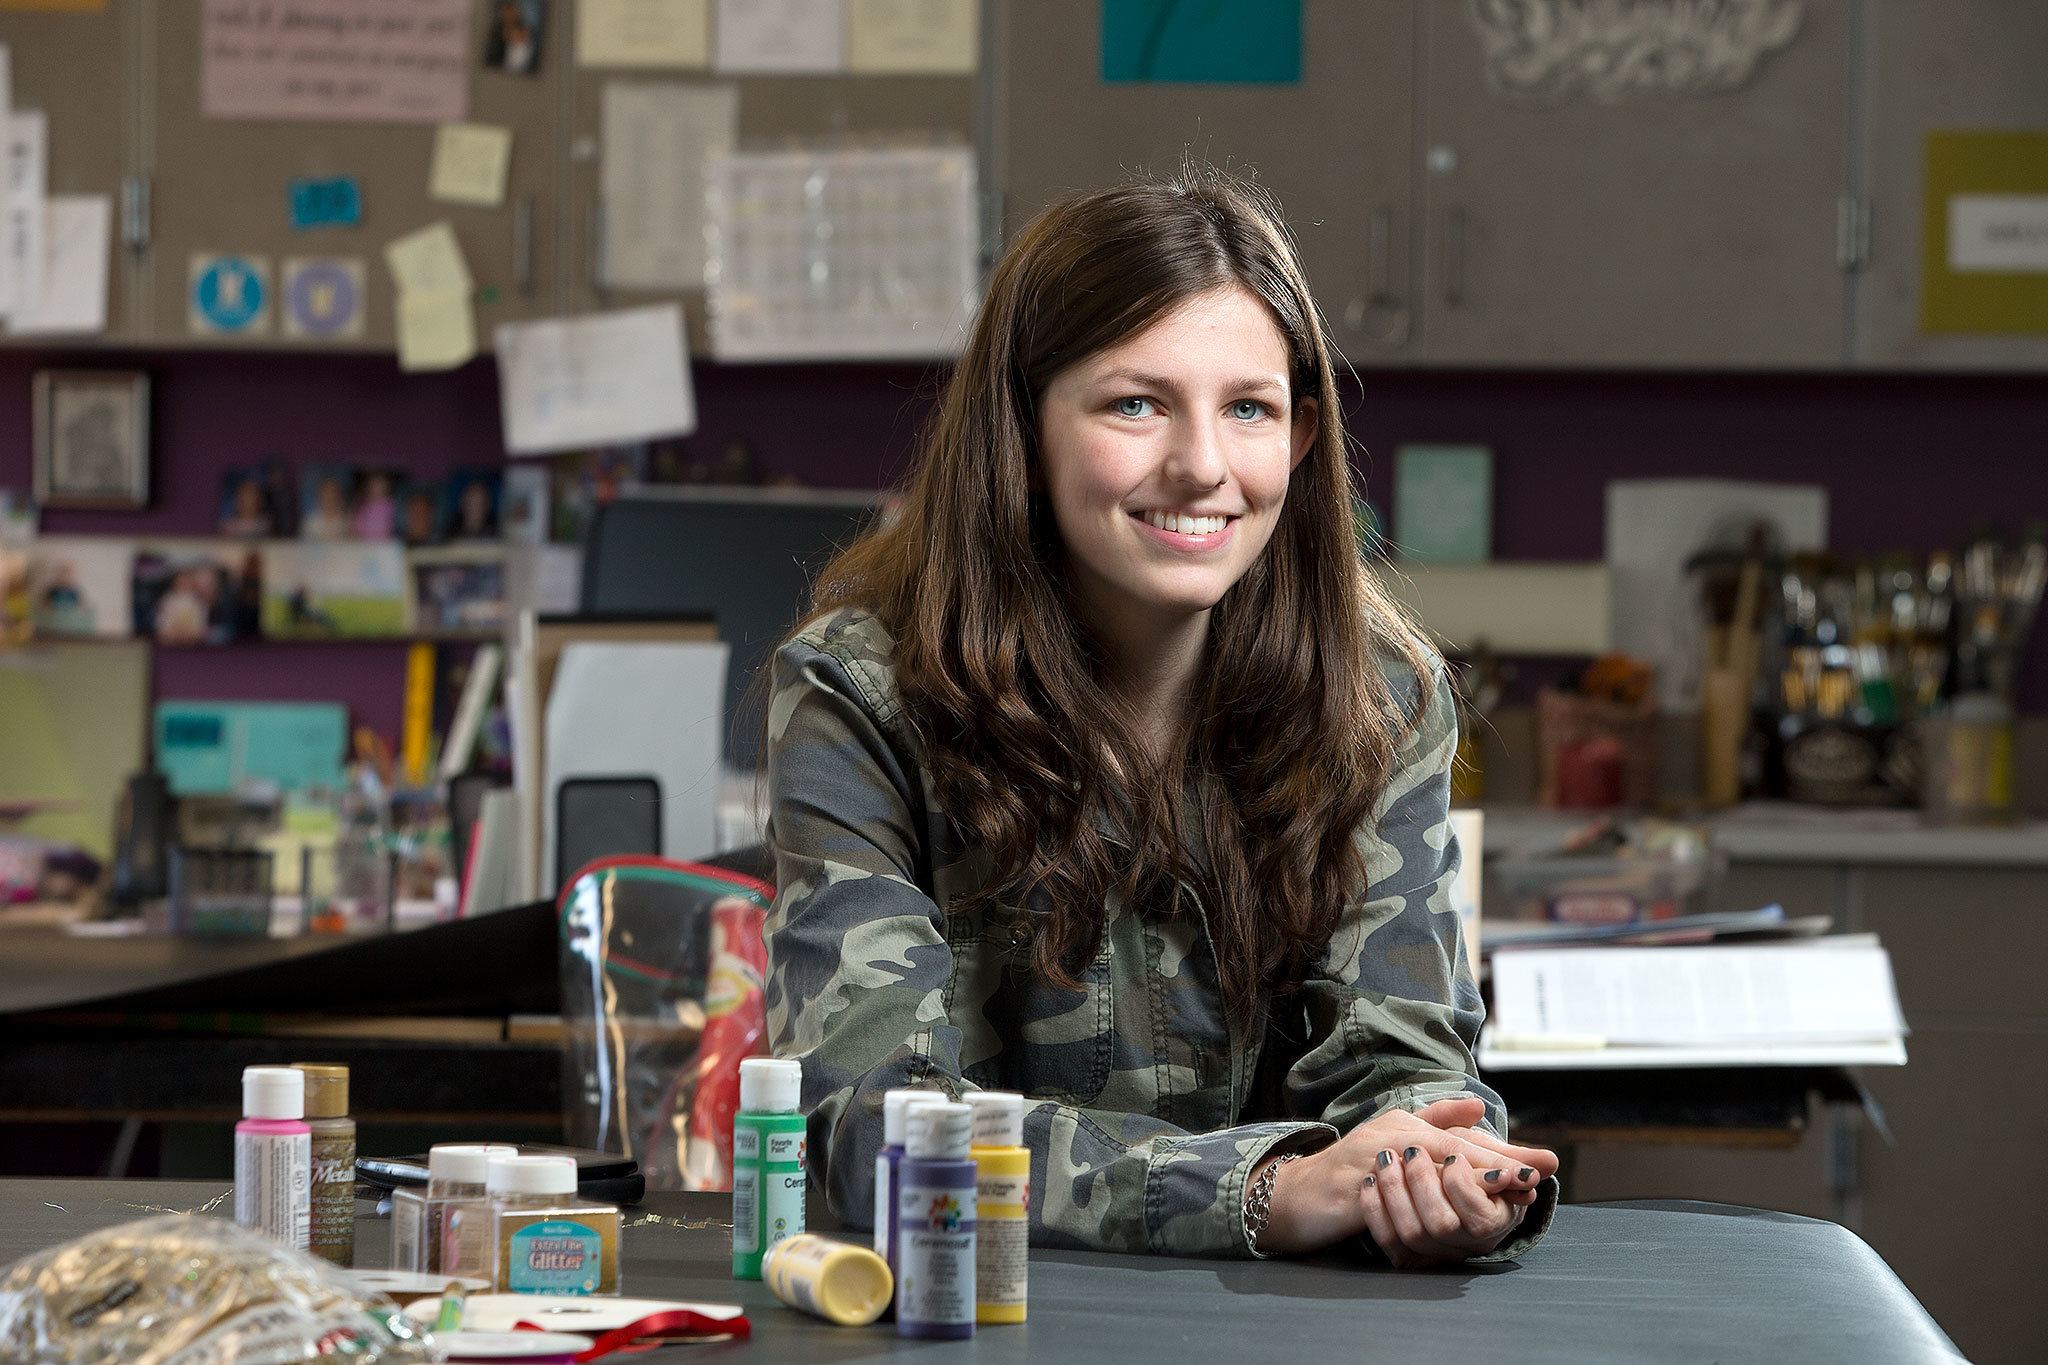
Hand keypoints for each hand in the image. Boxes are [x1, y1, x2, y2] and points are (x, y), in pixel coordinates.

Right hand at [1257, 1097, 1555, 1260]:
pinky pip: (1406, 1195)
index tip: (1544, 1163)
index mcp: (1404, 1125)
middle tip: (1541, 1171)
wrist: (1296, 1196)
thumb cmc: (1348, 1173)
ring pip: (1436, 1167)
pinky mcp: (1361, 1187)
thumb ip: (1434, 1121)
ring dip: (1477, 1179)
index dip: (1504, 1152)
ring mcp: (1375, 1159)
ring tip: (1513, 1189)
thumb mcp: (1391, 1138)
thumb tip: (1477, 1106)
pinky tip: (1461, 1211)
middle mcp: (1392, 1135)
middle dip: (1501, 1161)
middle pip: (1457, 1148)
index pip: (1463, 1138)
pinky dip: (1437, 1201)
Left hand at [1357, 1144, 1524, 1269]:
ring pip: (1412, 1233)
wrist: (1417, 1182)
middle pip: (1442, 1225)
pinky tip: (1371, 1181)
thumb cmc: (1457, 1165)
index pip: (1480, 1218)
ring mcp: (1432, 1252)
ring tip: (1386, 1158)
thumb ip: (1507, 1154)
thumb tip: (1550, 1161)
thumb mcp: (1478, 1152)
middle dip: (1425, 1184)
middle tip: (1412, 1151)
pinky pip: (1386, 1240)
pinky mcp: (1403, 1255)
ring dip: (1397, 1191)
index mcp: (1492, 1222)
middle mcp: (1464, 1244)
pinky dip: (1376, 1209)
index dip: (1463, 1187)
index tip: (1451, 1157)